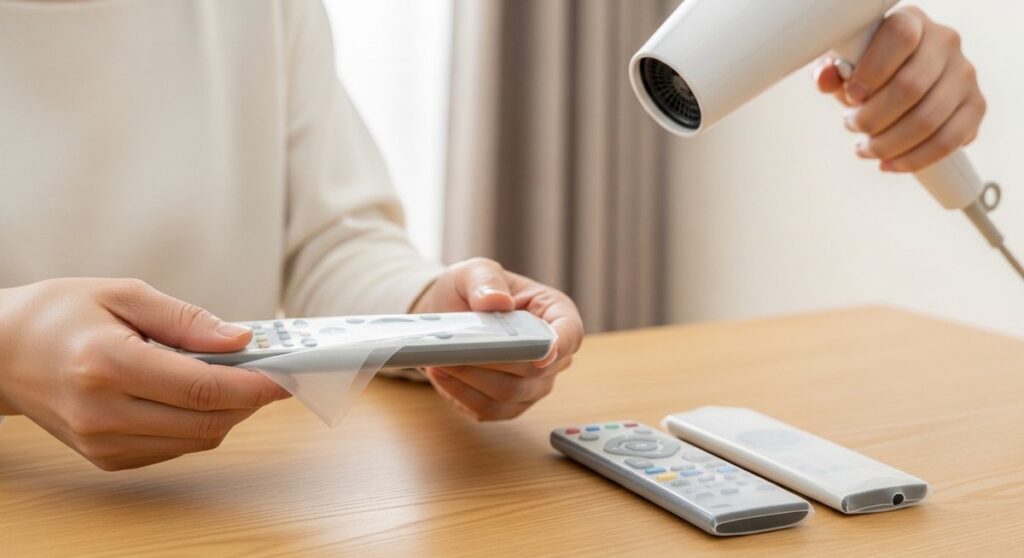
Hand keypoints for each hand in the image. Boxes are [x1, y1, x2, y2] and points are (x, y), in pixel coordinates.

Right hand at [0, 278, 288, 469]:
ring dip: (228, 414)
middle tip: (272, 374)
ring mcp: (102, 443)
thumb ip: (188, 321)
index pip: (203, 388)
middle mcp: (103, 414)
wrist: (0, 352)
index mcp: (106, 366)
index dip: (255, 385)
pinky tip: (198, 396)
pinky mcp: (105, 458)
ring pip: (195, 441)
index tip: (287, 374)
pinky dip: (198, 425)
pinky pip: (173, 448)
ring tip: (236, 379)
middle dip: (250, 401)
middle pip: (206, 422)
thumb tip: (241, 341)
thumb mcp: (125, 295)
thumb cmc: (60, 314)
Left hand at [411, 258, 583, 420]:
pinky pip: (488, 410)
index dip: (559, 346)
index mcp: (556, 315)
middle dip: (493, 361)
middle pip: (533, 371)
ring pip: (509, 394)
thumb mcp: (475, 271)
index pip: (570, 335)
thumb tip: (497, 301)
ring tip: (440, 360)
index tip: (541, 354)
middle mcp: (552, 356)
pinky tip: (441, 373)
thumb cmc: (474, 291)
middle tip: (458, 348)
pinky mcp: (508, 405)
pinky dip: (461, 394)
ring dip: (471, 379)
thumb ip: (486, 281)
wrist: (453, 314)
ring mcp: (533, 385)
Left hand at [814, 7, 984, 171]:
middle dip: (872, 118)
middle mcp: (945, 42)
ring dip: (889, 144)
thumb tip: (825, 79)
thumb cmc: (866, 72)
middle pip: (911, 86)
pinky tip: (889, 164)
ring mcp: (965, 74)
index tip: (852, 96)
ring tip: (865, 148)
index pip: (900, 38)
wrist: (898, 82)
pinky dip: (914, 159)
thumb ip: (830, 71)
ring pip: (928, 119)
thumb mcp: (843, 67)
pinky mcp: (975, 105)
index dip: (873, 70)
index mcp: (911, 21)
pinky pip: (950, 140)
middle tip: (852, 127)